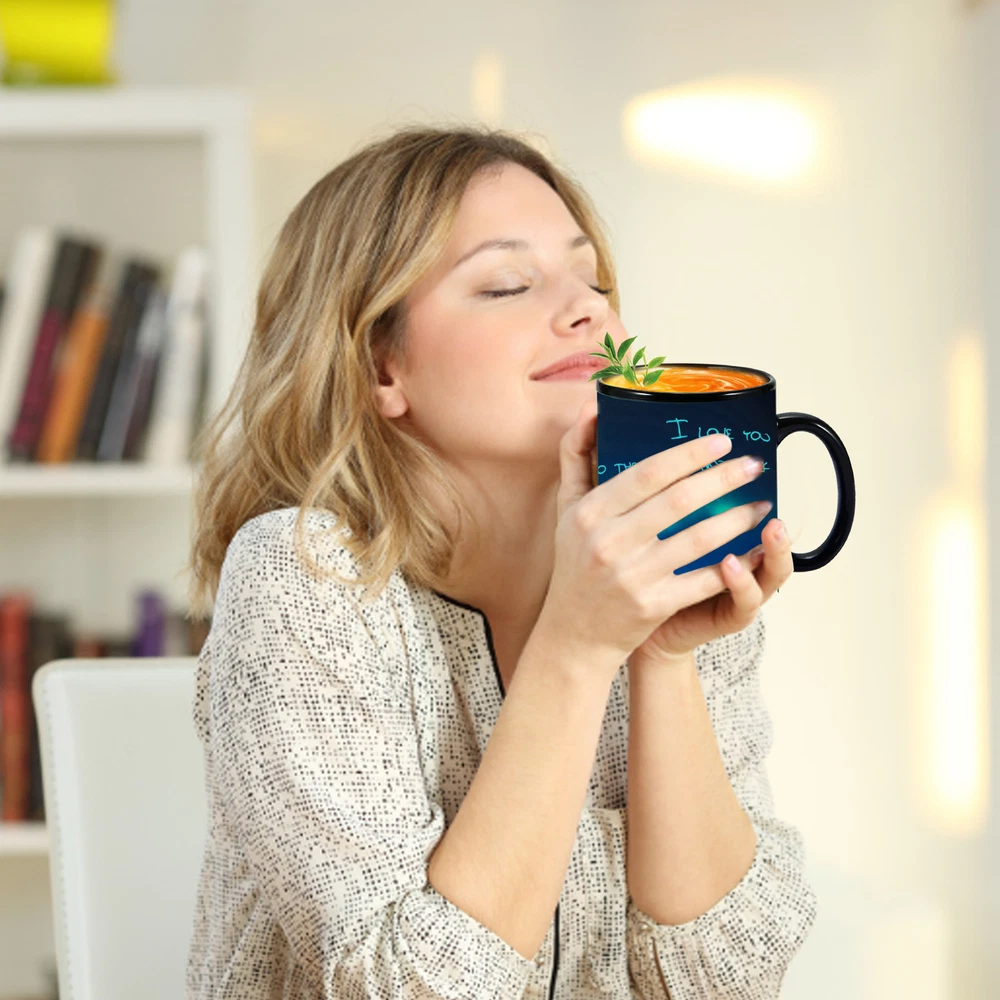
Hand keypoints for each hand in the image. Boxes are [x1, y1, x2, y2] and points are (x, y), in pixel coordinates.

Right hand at [536, 394, 777, 676]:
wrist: (573, 632)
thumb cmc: (575, 562)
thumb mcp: (566, 507)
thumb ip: (576, 454)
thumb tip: (592, 407)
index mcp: (589, 512)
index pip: (647, 473)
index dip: (689, 454)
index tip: (722, 441)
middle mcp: (608, 542)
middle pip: (679, 501)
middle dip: (724, 479)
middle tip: (753, 465)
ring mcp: (631, 576)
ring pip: (698, 539)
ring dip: (737, 519)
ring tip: (760, 504)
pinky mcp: (652, 606)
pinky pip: (702, 580)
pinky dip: (733, 565)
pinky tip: (754, 550)